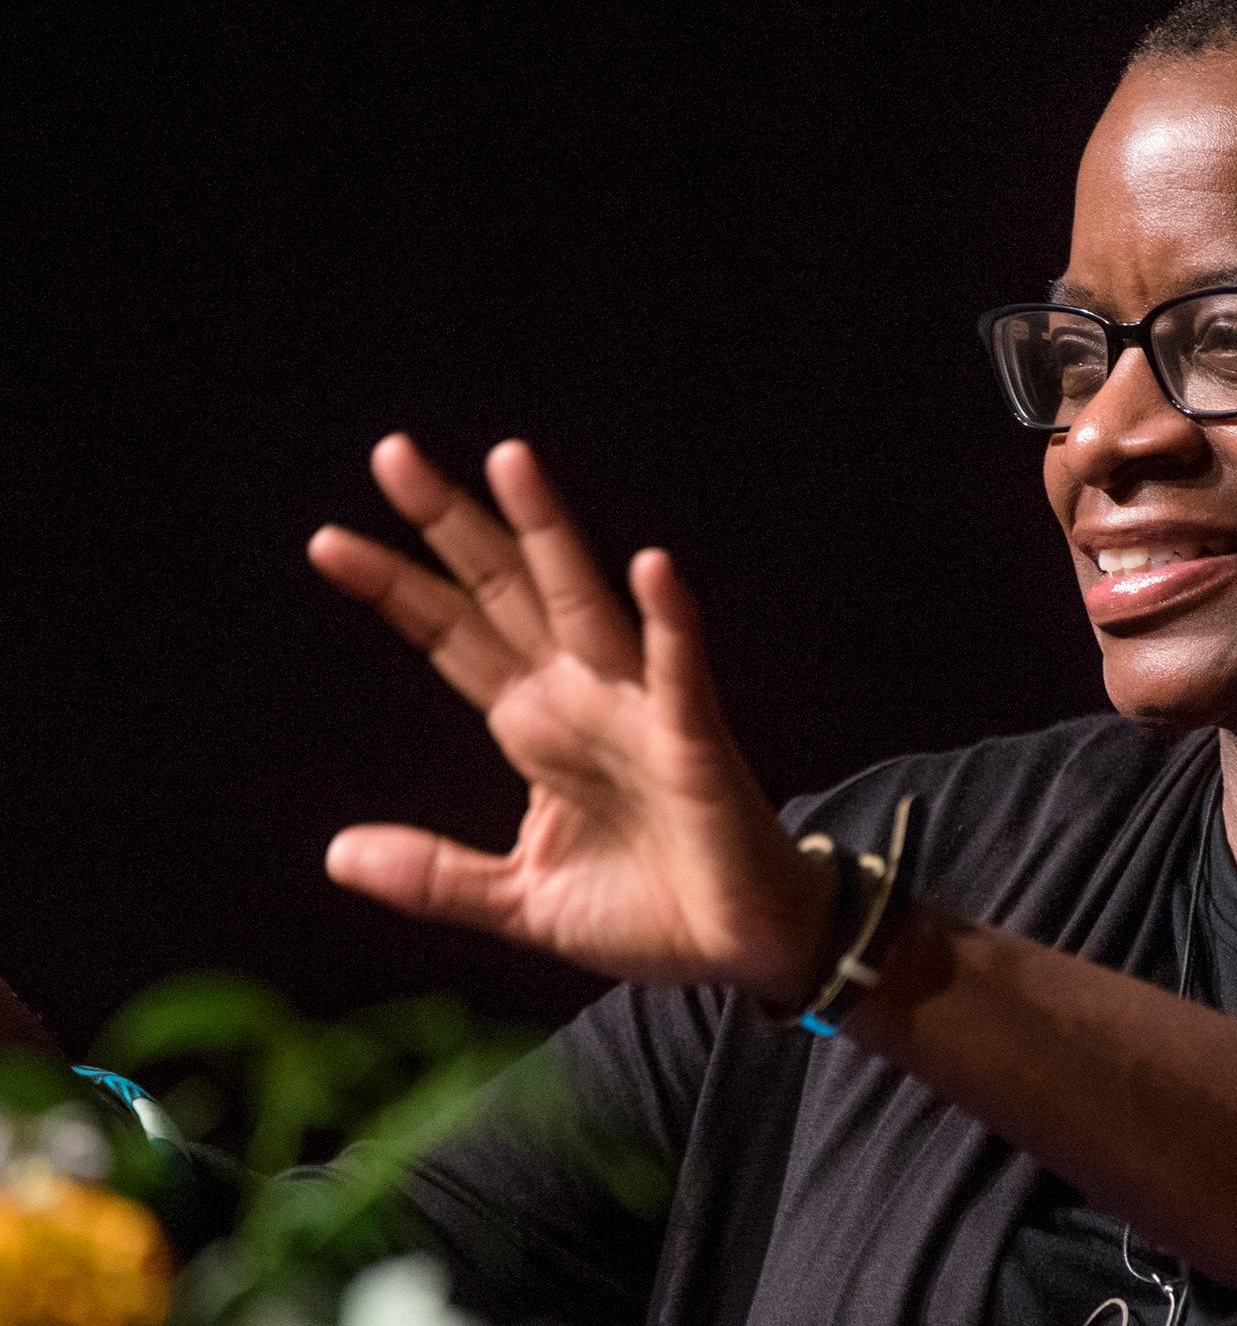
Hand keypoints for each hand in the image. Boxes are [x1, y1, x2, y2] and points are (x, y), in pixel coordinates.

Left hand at [307, 434, 832, 1007]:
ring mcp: (638, 712)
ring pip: (585, 604)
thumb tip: (335, 852)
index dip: (397, 590)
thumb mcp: (521, 901)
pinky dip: (670, 621)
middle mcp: (580, 700)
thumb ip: (436, 876)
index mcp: (535, 729)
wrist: (742, 948)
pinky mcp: (694, 742)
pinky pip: (679, 673)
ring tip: (510, 460)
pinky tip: (652, 567)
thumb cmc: (649, 911)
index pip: (455, 639)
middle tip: (391, 454)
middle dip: (451, 526)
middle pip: (503, 593)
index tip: (328, 542)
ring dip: (548, 532)